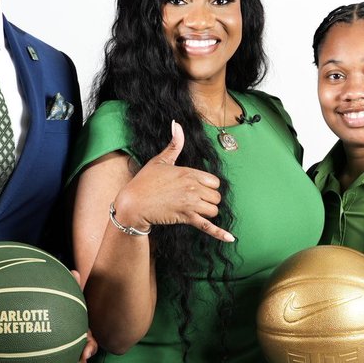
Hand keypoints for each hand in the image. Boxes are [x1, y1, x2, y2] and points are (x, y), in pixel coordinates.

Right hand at [112, 121, 234, 241]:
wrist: (133, 203)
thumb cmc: (145, 181)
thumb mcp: (160, 160)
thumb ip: (174, 144)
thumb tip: (177, 124)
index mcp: (189, 173)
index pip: (214, 181)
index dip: (208, 186)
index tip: (196, 188)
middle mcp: (193, 187)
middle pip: (216, 196)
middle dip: (208, 199)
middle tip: (192, 200)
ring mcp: (191, 203)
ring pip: (214, 210)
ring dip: (207, 212)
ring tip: (194, 210)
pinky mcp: (186, 218)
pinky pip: (208, 226)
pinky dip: (220, 233)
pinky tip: (230, 239)